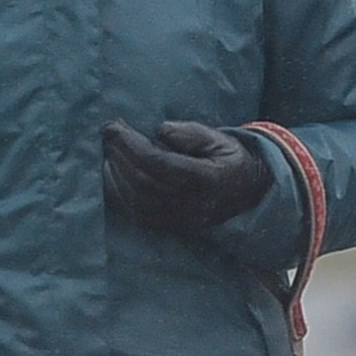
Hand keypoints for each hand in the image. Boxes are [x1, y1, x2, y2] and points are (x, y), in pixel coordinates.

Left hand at [101, 120, 274, 232]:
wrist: (247, 189)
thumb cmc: (227, 158)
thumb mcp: (217, 137)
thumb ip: (189, 133)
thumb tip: (159, 131)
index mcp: (207, 178)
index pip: (159, 163)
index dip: (131, 145)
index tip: (113, 127)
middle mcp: (193, 204)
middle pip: (143, 183)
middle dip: (119, 157)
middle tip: (108, 136)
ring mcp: (182, 220)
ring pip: (137, 202)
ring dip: (115, 176)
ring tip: (109, 154)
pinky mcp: (172, 227)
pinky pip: (138, 216)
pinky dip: (119, 196)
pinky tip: (113, 177)